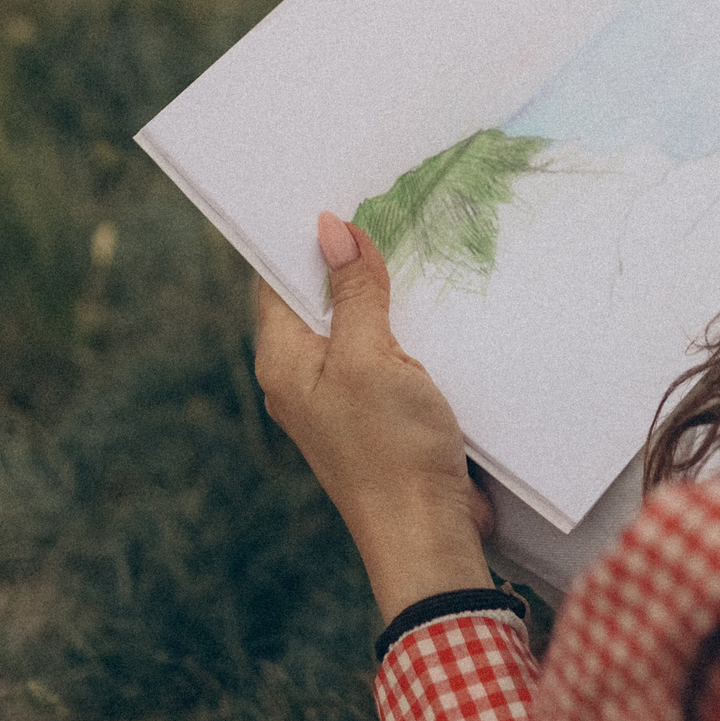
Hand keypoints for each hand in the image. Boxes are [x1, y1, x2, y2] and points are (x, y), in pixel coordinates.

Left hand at [255, 211, 494, 620]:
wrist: (427, 533)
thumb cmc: (389, 449)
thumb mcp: (370, 358)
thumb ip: (354, 295)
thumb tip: (331, 230)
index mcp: (284, 360)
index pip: (279, 279)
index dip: (303, 236)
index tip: (333, 188)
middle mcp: (306, 374)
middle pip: (322, 297)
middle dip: (352, 256)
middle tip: (387, 200)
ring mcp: (345, 394)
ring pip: (361, 322)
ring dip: (388, 291)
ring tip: (420, 239)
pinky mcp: (383, 409)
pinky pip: (391, 350)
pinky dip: (410, 324)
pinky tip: (440, 301)